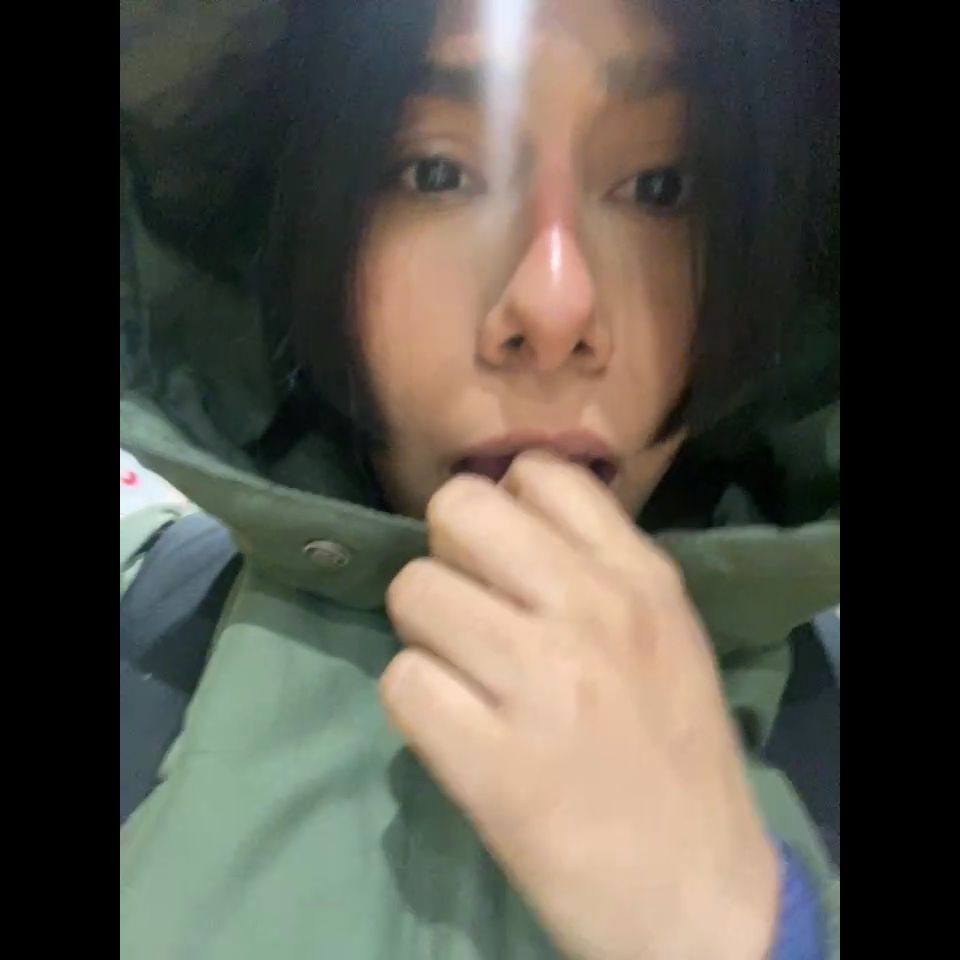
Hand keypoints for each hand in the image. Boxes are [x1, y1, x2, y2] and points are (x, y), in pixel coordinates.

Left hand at [381, 450, 778, 959]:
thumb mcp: (664, 633)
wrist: (699, 893)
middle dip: (448, 555)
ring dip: (425, 634)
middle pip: (456, 510)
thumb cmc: (676, 755)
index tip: (502, 555)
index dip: (502, 507)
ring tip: (462, 675)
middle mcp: (587, 609)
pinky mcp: (489, 761)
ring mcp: (536, 682)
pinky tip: (454, 728)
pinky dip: (418, 704)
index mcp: (637, 576)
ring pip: (414, 592)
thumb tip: (505, 520)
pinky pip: (402, 682)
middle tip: (468, 608)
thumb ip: (595, 567)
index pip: (537, 472)